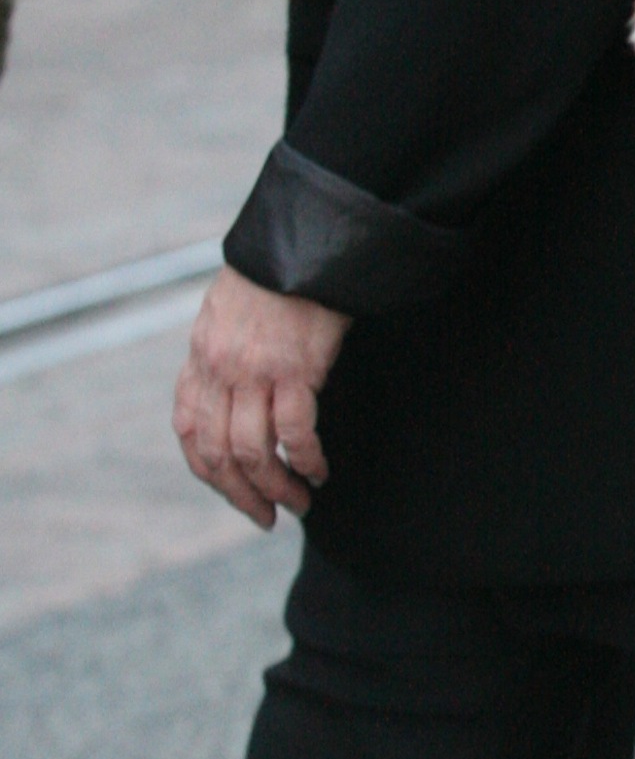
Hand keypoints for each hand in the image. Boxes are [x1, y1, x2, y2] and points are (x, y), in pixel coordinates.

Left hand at [173, 267, 349, 528]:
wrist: (306, 241)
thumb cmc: (277, 275)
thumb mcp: (230, 313)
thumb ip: (223, 354)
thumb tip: (233, 399)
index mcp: (201, 357)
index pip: (189, 430)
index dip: (209, 470)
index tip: (233, 489)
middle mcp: (219, 370)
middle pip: (218, 453)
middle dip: (241, 494)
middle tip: (267, 516)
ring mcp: (255, 371)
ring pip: (254, 450)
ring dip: (276, 486)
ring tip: (299, 501)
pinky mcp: (295, 368)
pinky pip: (294, 431)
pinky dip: (306, 459)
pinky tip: (320, 469)